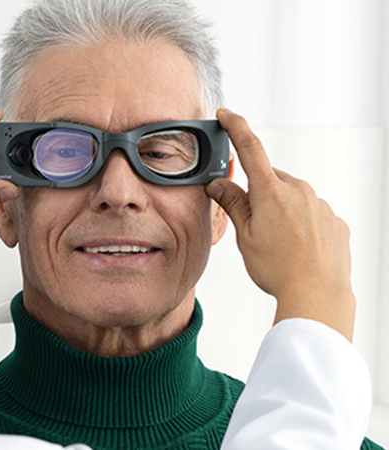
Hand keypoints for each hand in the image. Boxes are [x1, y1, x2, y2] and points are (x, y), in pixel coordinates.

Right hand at [205, 109, 354, 340]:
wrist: (317, 294)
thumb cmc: (278, 269)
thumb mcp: (244, 236)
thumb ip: (233, 205)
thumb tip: (218, 185)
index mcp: (270, 192)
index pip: (250, 148)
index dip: (236, 127)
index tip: (227, 115)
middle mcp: (298, 191)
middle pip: (271, 181)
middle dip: (260, 195)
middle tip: (253, 226)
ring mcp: (320, 205)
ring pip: (292, 199)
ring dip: (282, 213)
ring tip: (278, 245)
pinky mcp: (335, 222)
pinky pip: (312, 215)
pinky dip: (302, 226)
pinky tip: (297, 250)